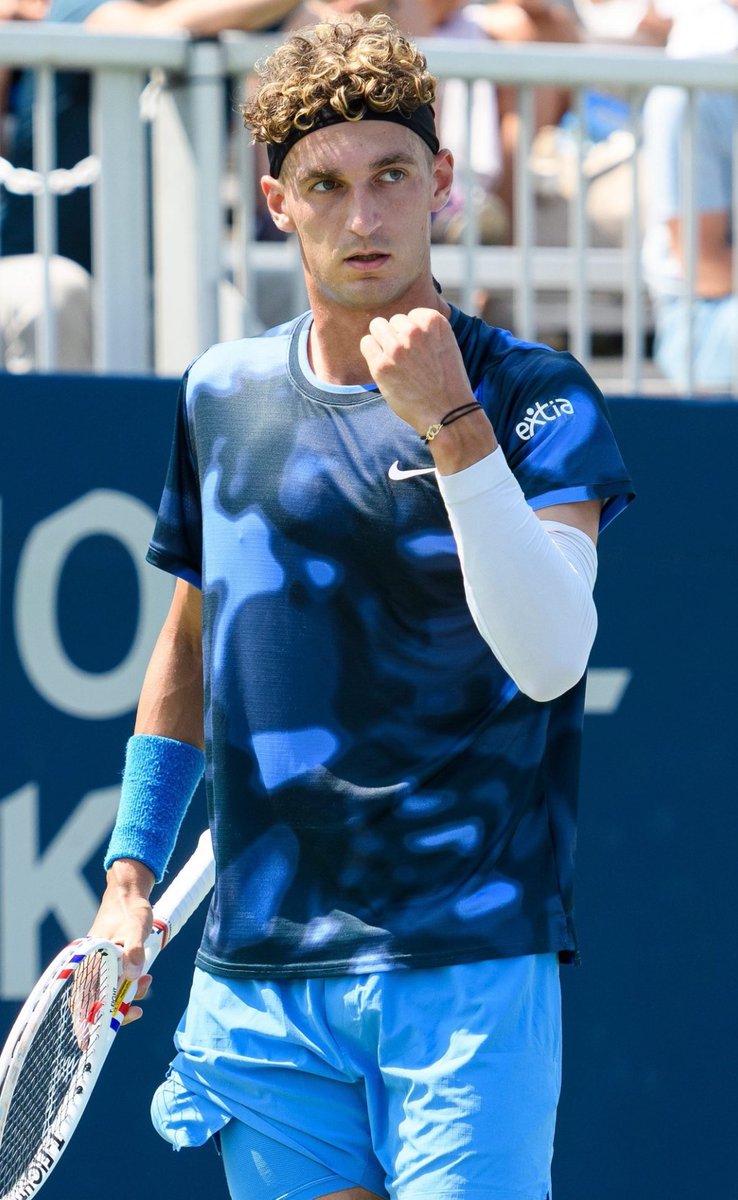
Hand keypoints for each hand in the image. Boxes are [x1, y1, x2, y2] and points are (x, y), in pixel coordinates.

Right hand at [88, 858, 154, 1023]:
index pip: (83, 997)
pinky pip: (117, 983)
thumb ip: (132, 951)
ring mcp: (100, 965)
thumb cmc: (130, 910)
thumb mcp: (136, 928)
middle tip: (136, 1012)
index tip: (89, 1042)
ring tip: (146, 983)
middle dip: (115, 1011)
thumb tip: (132, 977)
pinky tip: (143, 981)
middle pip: (95, 1000)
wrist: (129, 893)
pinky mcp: (111, 963)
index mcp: (90, 959)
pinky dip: (129, 987)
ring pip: (109, 992)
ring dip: (127, 996)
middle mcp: (91, 965)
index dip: (85, 1021)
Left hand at [360, 308, 476, 436]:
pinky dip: (372, 352)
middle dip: (398, 336)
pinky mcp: (381, 365)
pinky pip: (366, 344)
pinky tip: (384, 366)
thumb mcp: (445, 346)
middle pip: (393, 321)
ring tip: (395, 361)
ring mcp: (396, 348)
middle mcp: (414, 330)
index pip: (411, 315)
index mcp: (433, 321)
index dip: (413, 333)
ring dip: (383, 341)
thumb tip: (400, 324)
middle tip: (407, 359)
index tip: (420, 350)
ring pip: (377, 327)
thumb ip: (426, 331)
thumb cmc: (447, 383)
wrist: (448, 412)